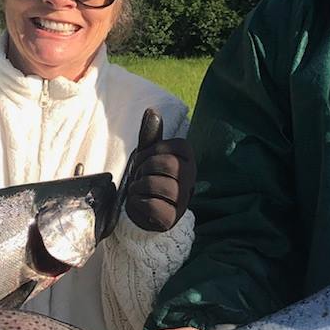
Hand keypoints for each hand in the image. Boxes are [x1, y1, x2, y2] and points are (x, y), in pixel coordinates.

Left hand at [122, 109, 195, 232]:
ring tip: (139, 190)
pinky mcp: (171, 219)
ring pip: (159, 185)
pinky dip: (138, 203)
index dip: (150, 152)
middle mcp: (191, 178)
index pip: (169, 147)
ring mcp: (183, 200)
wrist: (142, 210)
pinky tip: (139, 204)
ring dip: (139, 186)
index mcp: (188, 158)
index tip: (146, 161)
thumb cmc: (147, 176)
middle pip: (166, 165)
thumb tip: (152, 110)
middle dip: (144, 169)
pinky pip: (152, 206)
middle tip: (140, 176)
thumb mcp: (148, 154)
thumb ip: (150, 134)